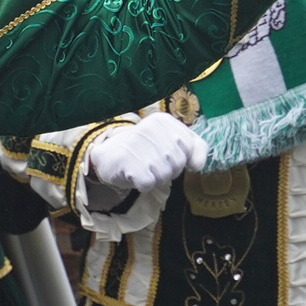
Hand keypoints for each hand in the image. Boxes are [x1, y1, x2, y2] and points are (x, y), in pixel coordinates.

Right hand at [87, 111, 206, 200]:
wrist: (108, 157)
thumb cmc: (144, 151)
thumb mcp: (171, 142)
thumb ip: (196, 148)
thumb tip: (197, 166)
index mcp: (162, 120)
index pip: (189, 146)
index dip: (179, 157)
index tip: (162, 152)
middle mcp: (149, 128)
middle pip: (178, 163)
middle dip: (168, 170)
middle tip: (150, 162)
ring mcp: (136, 144)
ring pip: (165, 175)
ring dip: (155, 178)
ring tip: (141, 168)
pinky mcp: (127, 162)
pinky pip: (149, 184)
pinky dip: (143, 185)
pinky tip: (133, 175)